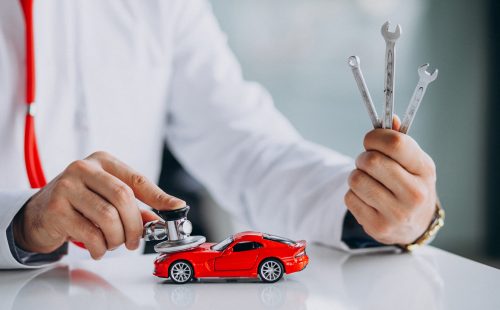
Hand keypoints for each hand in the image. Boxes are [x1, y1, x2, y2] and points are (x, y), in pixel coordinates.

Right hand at [13, 151, 185, 258]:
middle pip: (123, 198)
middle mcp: (83, 168)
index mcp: (103, 161)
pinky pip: (90, 234)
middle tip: (136, 241)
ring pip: (108, 217)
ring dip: (117, 238)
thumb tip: (163, 219)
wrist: (39, 214)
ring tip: (113, 243)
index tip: (177, 209)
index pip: (137, 180)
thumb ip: (135, 206)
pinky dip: (100, 247)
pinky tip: (98, 248)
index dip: (160, 197)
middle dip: (135, 225)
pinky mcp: (56, 209)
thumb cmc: (80, 204)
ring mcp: (67, 187)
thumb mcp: (108, 198)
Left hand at [344, 117, 436, 244]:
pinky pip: (350, 198)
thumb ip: (400, 141)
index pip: (395, 143)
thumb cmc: (410, 185)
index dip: (375, 137)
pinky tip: (367, 199)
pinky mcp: (378, 227)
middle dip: (362, 158)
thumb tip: (390, 119)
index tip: (370, 140)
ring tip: (368, 181)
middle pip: (371, 161)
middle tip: (367, 162)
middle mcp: (415, 194)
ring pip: (356, 179)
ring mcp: (397, 213)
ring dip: (356, 176)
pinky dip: (353, 195)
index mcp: (425, 170)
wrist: (414, 225)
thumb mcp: (413, 162)